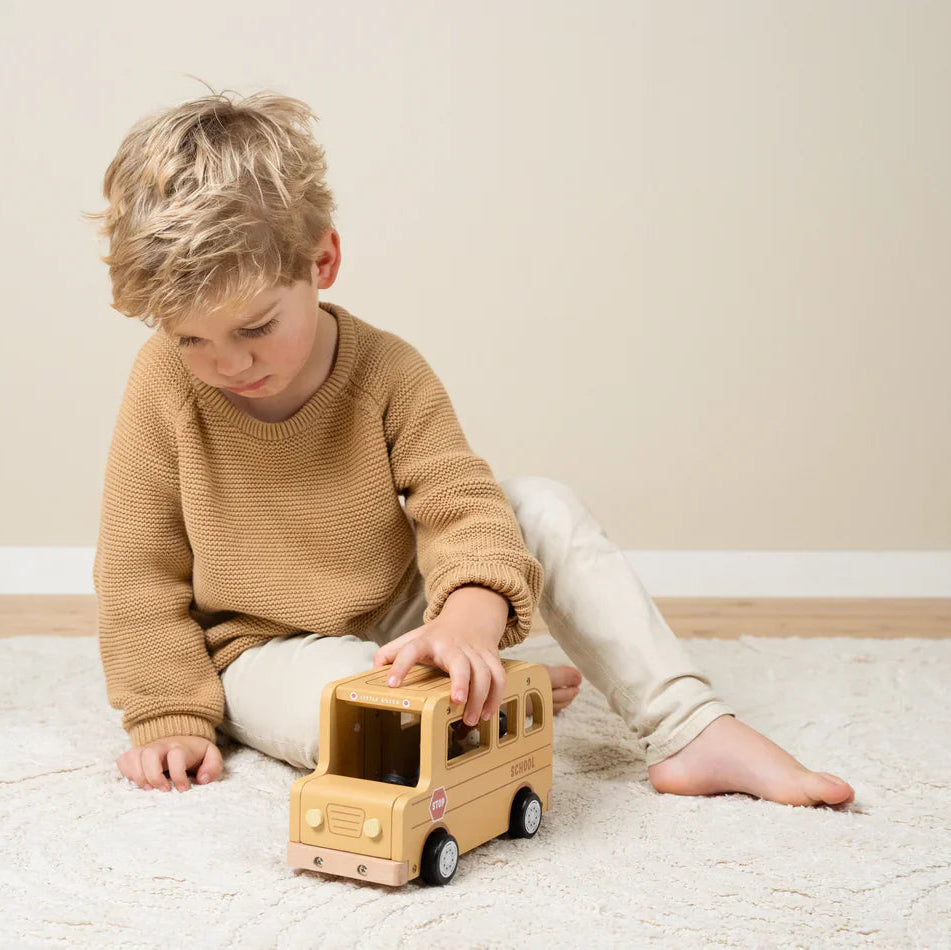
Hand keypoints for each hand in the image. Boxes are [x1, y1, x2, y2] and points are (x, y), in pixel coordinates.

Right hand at [116, 735, 222, 791]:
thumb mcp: (211, 756)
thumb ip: (213, 767)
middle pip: (150, 754)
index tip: (183, 790)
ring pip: (134, 757)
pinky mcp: (135, 754)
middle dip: (154, 775)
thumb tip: (203, 779)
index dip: (179, 775)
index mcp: (180, 746)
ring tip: (149, 790)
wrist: (181, 739)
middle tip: (163, 790)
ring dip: (138, 776)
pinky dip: (126, 773)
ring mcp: (146, 749)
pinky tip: (137, 782)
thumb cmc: (195, 753)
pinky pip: (123, 760)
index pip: (176, 756)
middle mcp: (161, 746)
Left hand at [373, 585, 509, 727]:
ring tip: (471, 719)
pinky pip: (499, 676)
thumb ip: (390, 653)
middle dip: (461, 681)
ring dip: (481, 696)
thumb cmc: (437, 635)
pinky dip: (497, 696)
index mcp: (427, 641)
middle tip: (458, 701)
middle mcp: (452, 645)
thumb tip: (372, 672)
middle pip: (460, 662)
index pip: (411, 650)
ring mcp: (474, 651)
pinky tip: (487, 714)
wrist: (470, 616)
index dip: (401, 665)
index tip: (392, 684)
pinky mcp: (491, 657)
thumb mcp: (412, 637)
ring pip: (485, 671)